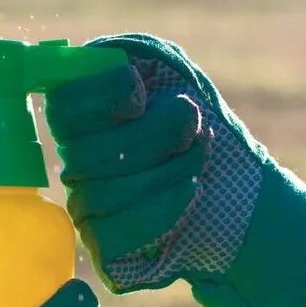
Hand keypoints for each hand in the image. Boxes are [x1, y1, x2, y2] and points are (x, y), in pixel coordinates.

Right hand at [45, 33, 305, 306]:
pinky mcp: (105, 250)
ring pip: (101, 194)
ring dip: (165, 171)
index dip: (99, 100)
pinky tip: (188, 193)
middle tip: (193, 125)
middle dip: (154, 136)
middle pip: (86, 154)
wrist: (243, 192)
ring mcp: (87, 209)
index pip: (62, 108)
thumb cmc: (205, 127)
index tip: (139, 97)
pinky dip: (158, 210)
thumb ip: (132, 57)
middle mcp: (77, 165)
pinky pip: (111, 235)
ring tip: (199, 158)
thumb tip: (101, 60)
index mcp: (85, 119)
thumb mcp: (174, 74)